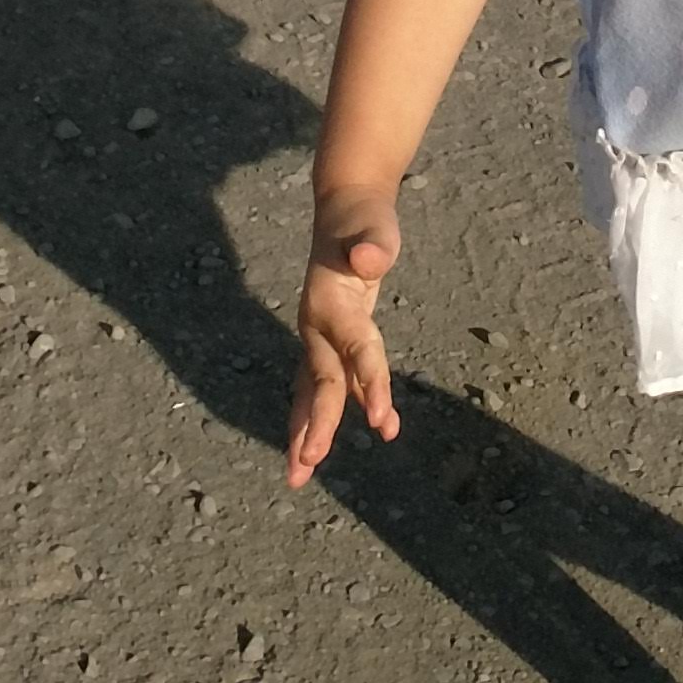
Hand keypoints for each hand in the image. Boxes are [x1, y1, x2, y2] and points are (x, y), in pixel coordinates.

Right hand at [286, 195, 401, 486]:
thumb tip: (369, 259)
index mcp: (331, 304)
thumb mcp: (374, 226)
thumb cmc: (364, 219)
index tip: (384, 422)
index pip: (352, 352)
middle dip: (313, 427)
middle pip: (320, 383)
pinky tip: (332, 441)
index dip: (368, 384)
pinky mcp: (326, 339)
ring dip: (307, 431)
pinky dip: (329, 413)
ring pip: (312, 391)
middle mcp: (317, 325)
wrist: (344, 209)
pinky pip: (325, 384)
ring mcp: (318, 335)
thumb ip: (372, 243)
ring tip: (299, 474)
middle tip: (305, 469)